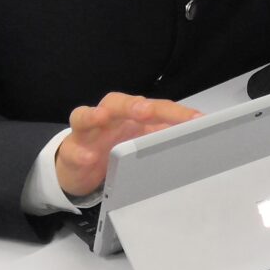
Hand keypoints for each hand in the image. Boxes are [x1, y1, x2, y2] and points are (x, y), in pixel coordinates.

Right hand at [55, 93, 200, 196]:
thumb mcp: (143, 144)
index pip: (157, 108)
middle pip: (123, 103)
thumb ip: (164, 139)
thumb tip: (197, 142)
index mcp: (133, 113)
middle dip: (137, 105)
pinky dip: (79, 153)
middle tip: (148, 111)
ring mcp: (89, 130)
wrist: (82, 166)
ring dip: (96, 115)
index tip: (197, 120)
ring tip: (104, 117)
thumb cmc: (116, 148)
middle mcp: (111, 115)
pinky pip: (73, 149)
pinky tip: (87, 158)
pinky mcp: (72, 149)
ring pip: (88, 115)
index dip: (177, 113)